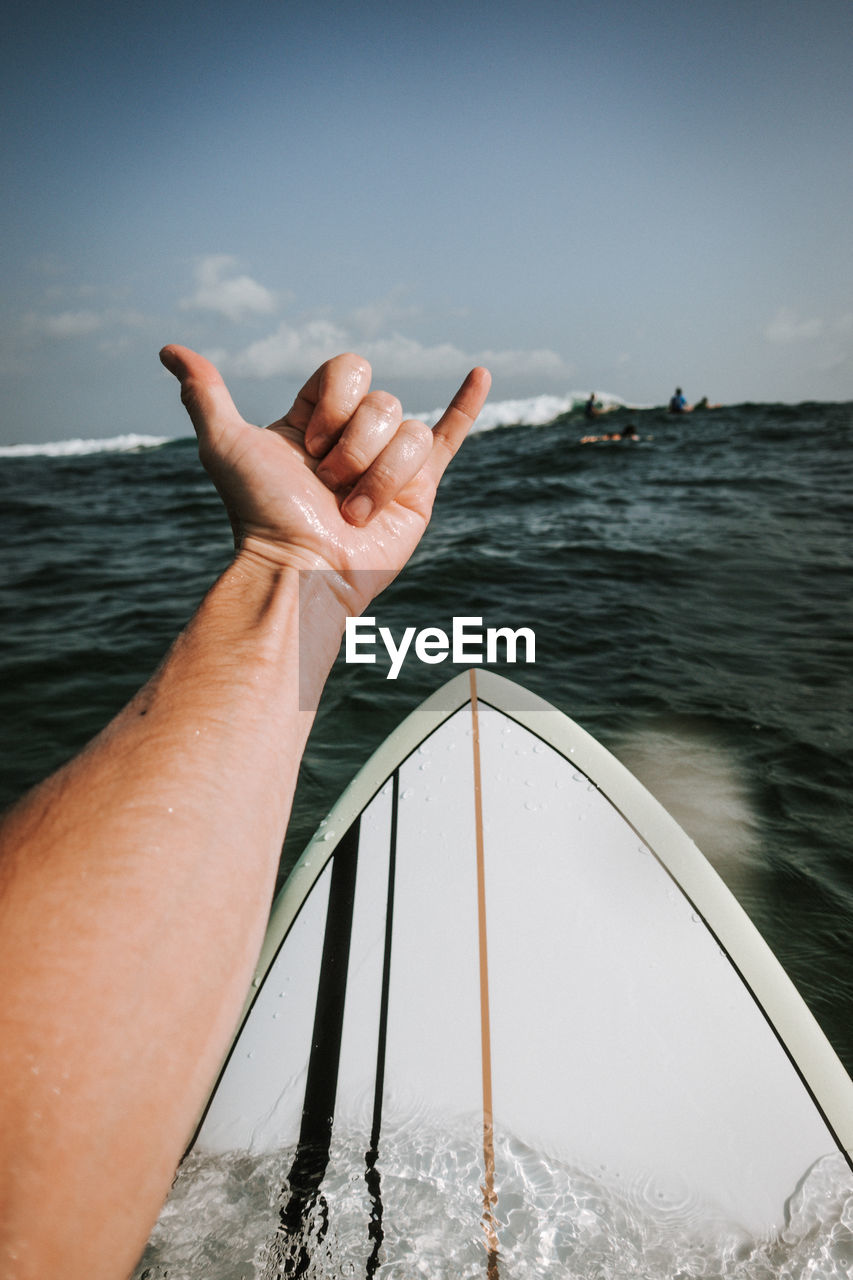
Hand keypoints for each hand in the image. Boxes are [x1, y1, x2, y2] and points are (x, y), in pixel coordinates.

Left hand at [160, 346, 489, 609]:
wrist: (302, 567)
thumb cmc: (261, 513)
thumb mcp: (225, 445)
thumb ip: (206, 395)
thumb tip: (170, 350)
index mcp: (315, 421)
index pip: (348, 370)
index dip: (334, 402)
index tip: (308, 442)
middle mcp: (353, 438)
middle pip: (382, 402)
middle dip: (355, 445)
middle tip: (329, 484)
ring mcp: (389, 462)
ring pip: (409, 431)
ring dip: (379, 474)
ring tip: (354, 510)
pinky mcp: (419, 489)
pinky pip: (449, 436)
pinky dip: (467, 406)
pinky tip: (480, 374)